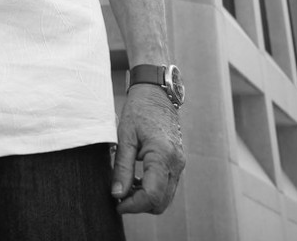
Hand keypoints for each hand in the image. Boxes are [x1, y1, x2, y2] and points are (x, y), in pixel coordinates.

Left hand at [111, 84, 184, 214]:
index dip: (133, 205)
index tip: (116, 203)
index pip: (152, 195)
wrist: (156, 92)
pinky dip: (152, 190)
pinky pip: (167, 186)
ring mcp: (179, 163)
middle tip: (118, 196)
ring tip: (125, 185)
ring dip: (145, 198)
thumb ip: (122, 167)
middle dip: (139, 205)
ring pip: (165, 197)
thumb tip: (117, 194)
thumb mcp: (125, 136)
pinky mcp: (177, 162)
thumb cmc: (139, 109)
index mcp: (162, 155)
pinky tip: (136, 179)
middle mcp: (176, 163)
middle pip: (160, 202)